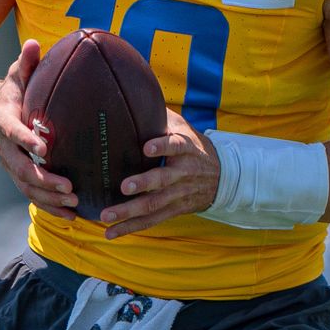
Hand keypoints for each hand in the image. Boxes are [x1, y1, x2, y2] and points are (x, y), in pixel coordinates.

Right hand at [0, 39, 78, 219]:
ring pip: (26, 186)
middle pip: (19, 168)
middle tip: (69, 186)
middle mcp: (4, 147)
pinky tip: (72, 215)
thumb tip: (34, 43)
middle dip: (43, 179)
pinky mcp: (19, 176)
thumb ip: (26, 62)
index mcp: (4, 121)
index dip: (26, 140)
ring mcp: (10, 165)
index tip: (45, 148)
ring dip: (48, 198)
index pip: (12, 132)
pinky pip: (32, 195)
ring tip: (74, 203)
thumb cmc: (13, 92)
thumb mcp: (17, 75)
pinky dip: (50, 206)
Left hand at [100, 108, 220, 238]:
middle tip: (123, 186)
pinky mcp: (174, 210)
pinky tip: (111, 233)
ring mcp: (179, 194)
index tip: (147, 146)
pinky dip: (131, 227)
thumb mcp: (184, 128)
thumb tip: (134, 96)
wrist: (223, 176)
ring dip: (130, 211)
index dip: (163, 146)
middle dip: (143, 184)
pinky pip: (152, 220)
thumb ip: (162, 117)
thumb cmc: (193, 146)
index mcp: (187, 149)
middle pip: (164, 180)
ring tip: (107, 215)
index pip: (177, 146)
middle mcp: (184, 173)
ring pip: (155, 205)